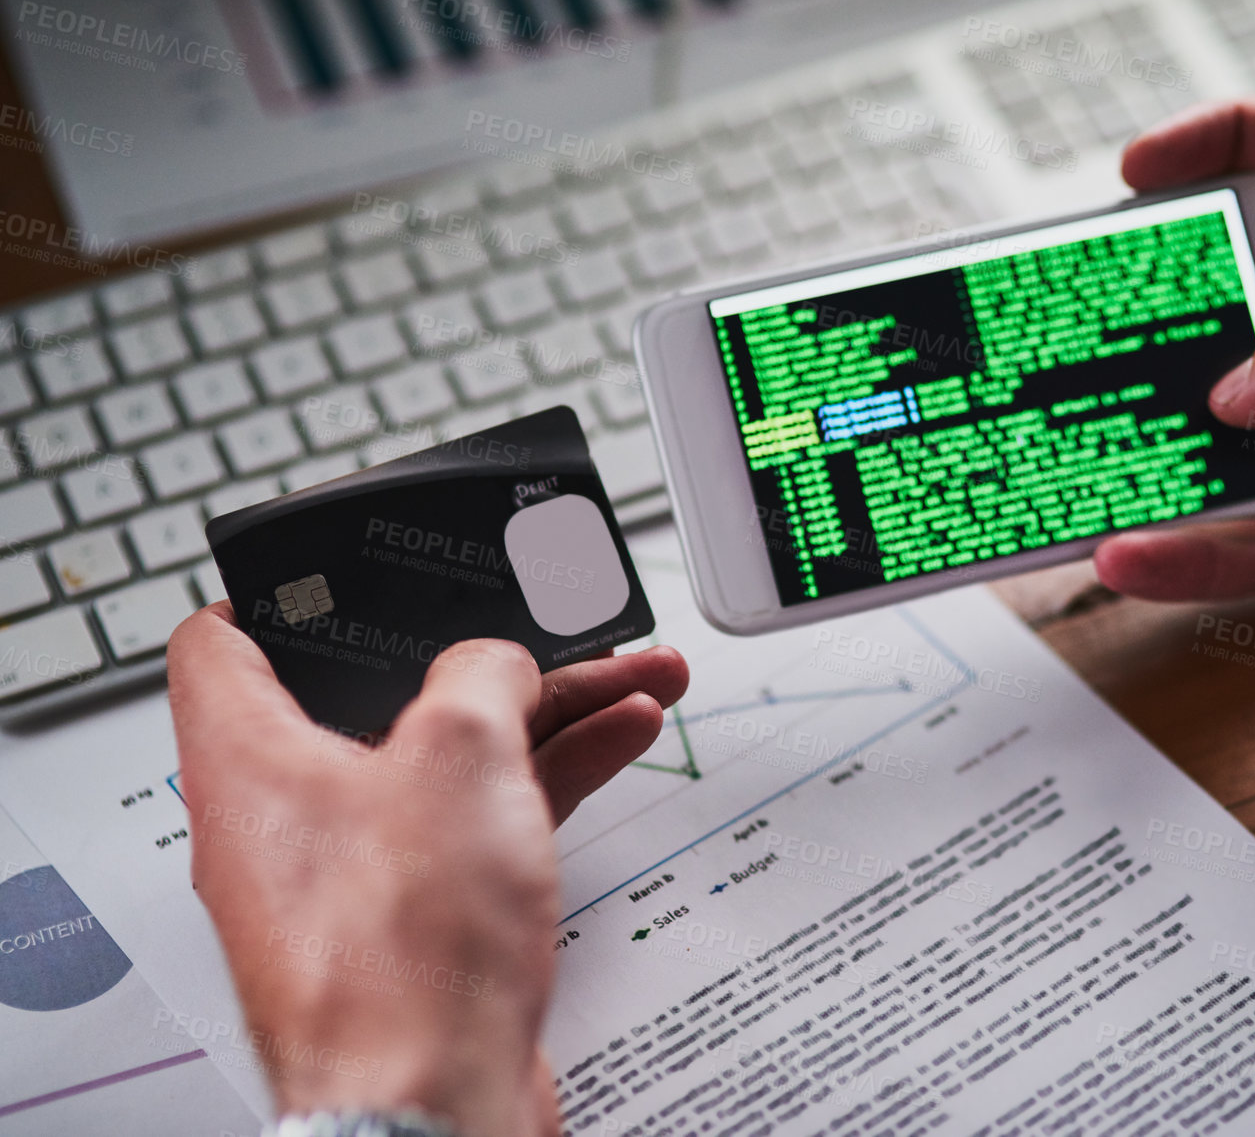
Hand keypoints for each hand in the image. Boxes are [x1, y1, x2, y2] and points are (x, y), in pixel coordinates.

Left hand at [167, 606, 688, 1136]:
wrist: (435, 1108)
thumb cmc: (402, 956)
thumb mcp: (458, 752)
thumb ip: (480, 674)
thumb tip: (497, 665)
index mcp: (250, 761)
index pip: (222, 642)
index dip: (286, 592)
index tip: (353, 572)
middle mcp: (290, 819)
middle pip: (379, 697)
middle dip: (482, 654)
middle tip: (549, 625)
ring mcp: (358, 875)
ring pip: (450, 759)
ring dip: (542, 712)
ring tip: (630, 676)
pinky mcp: (418, 924)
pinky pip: (480, 821)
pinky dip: (545, 778)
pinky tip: (618, 743)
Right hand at [1093, 96, 1254, 809]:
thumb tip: (1237, 387)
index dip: (1230, 141)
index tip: (1144, 174)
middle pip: (1252, 300)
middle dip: (1170, 308)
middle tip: (1101, 322)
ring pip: (1233, 433)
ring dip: (1164, 444)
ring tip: (1099, 449)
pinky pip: (1243, 541)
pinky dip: (1184, 551)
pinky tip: (1134, 552)